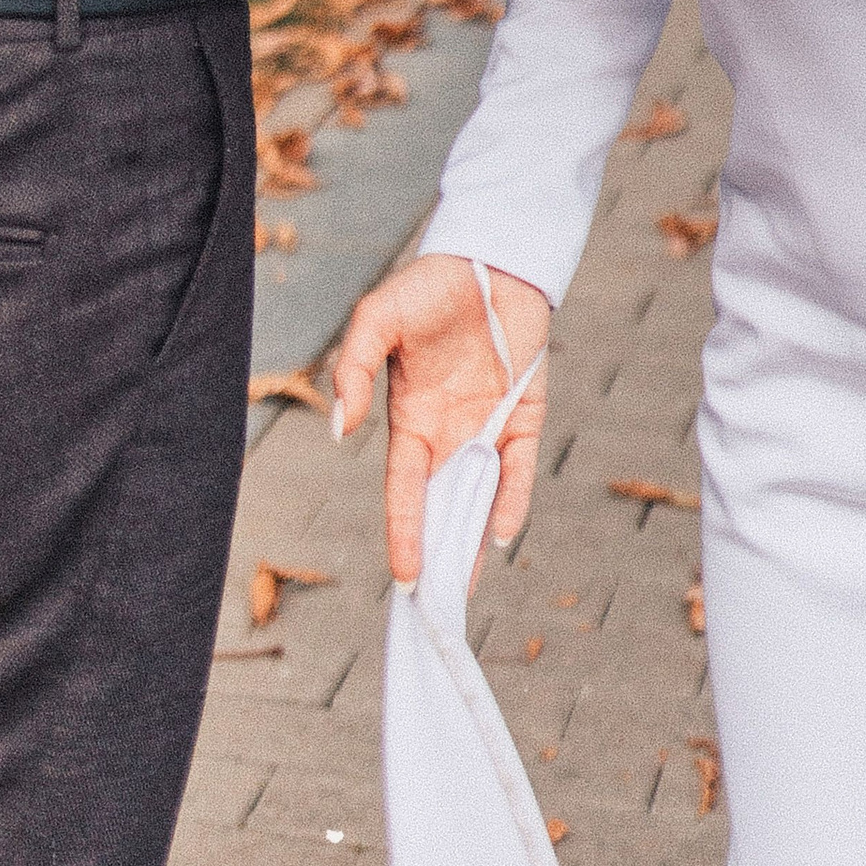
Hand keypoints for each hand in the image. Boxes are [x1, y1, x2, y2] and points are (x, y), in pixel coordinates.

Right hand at [329, 251, 551, 590]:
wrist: (490, 257)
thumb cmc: (429, 287)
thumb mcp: (377, 319)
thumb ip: (352, 369)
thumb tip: (339, 429)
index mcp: (412, 420)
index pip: (404, 490)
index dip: (403, 531)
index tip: (404, 576)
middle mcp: (450, 434)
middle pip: (443, 506)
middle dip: (438, 553)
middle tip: (435, 608)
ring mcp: (489, 427)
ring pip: (482, 496)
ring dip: (475, 540)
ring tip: (466, 590)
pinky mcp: (526, 414)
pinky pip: (520, 466)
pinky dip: (513, 498)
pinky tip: (504, 531)